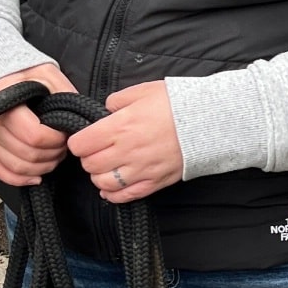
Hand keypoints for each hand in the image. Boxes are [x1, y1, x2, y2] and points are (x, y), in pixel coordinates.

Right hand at [0, 64, 77, 185]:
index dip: (55, 140)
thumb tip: (81, 116)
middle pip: (28, 155)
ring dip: (42, 167)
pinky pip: (2, 173)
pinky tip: (37, 176)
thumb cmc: (24, 75)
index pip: (34, 136)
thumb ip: (64, 92)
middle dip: (53, 154)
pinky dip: (21, 179)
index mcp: (5, 105)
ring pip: (18, 167)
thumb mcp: (47, 74)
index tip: (64, 134)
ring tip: (54, 155)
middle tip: (63, 145)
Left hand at [68, 81, 183, 203]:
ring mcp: (141, 169)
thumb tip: (105, 111)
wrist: (208, 121)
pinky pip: (125, 196)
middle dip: (89, 158)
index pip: (80, 144)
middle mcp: (126, 151)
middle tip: (98, 150)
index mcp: (120, 127)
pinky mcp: (154, 182)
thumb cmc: (176, 104)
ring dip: (100, 176)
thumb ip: (117, 101)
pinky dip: (114, 194)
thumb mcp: (142, 91)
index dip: (79, 141)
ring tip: (108, 167)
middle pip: (89, 165)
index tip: (86, 138)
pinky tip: (113, 186)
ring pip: (103, 183)